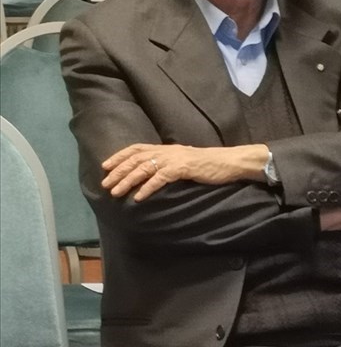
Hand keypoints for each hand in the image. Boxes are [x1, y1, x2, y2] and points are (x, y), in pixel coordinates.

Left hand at [101, 142, 268, 201]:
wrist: (229, 162)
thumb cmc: (208, 165)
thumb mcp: (184, 162)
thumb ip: (168, 165)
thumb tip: (151, 175)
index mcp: (167, 148)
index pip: (138, 148)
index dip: (120, 156)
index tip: (106, 165)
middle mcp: (168, 151)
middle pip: (137, 158)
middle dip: (119, 171)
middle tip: (105, 183)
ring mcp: (176, 159)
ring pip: (145, 168)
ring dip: (128, 180)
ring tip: (116, 192)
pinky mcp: (184, 168)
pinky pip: (161, 177)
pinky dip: (148, 187)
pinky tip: (139, 197)